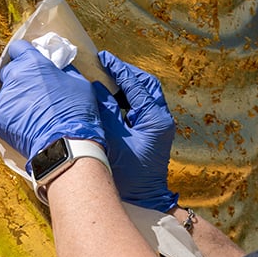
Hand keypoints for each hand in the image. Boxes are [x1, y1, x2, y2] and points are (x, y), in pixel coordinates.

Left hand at [0, 40, 105, 173]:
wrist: (65, 144)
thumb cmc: (75, 112)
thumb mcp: (79, 83)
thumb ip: (63, 70)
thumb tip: (57, 67)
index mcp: (33, 63)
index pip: (18, 48)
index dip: (24, 53)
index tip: (29, 60)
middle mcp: (15, 76)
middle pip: (9, 69)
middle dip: (19, 76)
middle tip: (33, 88)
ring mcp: (4, 96)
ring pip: (6, 92)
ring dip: (16, 97)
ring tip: (32, 110)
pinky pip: (2, 111)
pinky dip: (11, 115)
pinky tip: (25, 123)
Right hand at [93, 51, 178, 211]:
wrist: (141, 199)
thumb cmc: (127, 173)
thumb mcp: (112, 138)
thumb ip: (105, 111)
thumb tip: (96, 88)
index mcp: (155, 119)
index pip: (137, 84)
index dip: (119, 69)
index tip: (102, 57)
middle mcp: (160, 119)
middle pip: (146, 85)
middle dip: (125, 73)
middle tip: (104, 64)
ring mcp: (157, 126)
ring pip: (144, 94)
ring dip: (125, 84)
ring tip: (104, 77)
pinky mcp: (150, 132)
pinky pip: (139, 106)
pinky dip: (125, 97)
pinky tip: (108, 97)